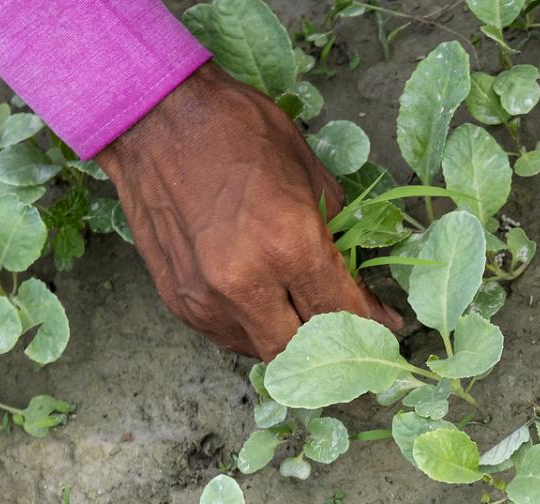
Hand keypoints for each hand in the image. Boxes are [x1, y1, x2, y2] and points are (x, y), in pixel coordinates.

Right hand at [96, 64, 401, 358]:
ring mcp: (205, 297)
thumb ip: (338, 238)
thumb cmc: (238, 130)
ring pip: (260, 350)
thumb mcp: (309, 173)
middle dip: (329, 343)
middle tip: (345, 326)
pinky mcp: (177, 300)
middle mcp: (244, 282)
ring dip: (288, 338)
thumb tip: (361, 286)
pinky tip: (264, 304)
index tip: (386, 326)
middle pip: (300, 349)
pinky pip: (226, 335)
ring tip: (303, 312)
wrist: (153, 116)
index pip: (341, 312)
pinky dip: (251, 327)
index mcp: (287, 244)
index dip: (371, 325)